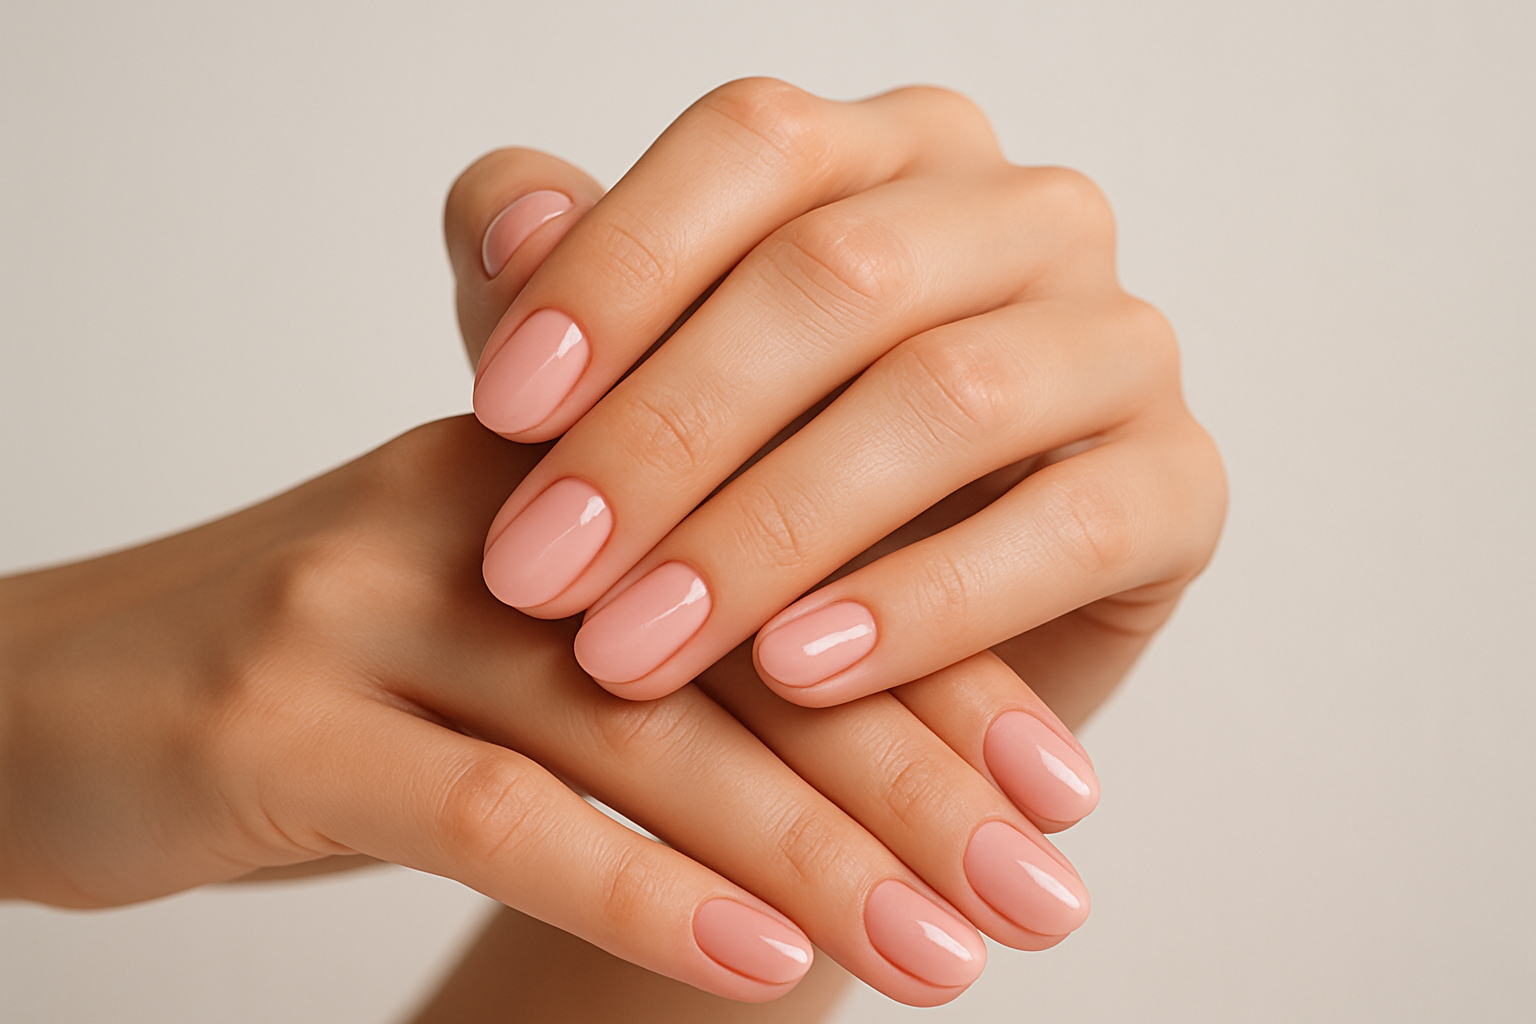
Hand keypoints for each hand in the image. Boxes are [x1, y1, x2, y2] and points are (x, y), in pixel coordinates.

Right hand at [0, 418, 1093, 1005]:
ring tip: (951, 955)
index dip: (933, 673)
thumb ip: (653, 666)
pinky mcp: (279, 713)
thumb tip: (854, 767)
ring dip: (813, 858)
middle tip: (1049, 888)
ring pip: (639, 731)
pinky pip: (496, 808)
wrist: (56, 694)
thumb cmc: (320, 684)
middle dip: (912, 778)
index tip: (1059, 784)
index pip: (787, 566)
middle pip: (742, 647)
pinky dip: (643, 893)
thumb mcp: (503, 643)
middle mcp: (484, 516)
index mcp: (559, 476)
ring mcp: (373, 603)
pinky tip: (766, 970)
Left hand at [457, 78, 1225, 709]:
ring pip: (950, 398)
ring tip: (640, 645)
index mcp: (889, 152)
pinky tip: (802, 675)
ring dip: (772, 532)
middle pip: (840, 276)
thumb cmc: (744, 483)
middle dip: (668, 433)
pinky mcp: (1179, 483)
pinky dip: (925, 607)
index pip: (754, 145)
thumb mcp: (626, 378)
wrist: (891, 645)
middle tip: (539, 573)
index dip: (616, 269)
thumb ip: (555, 279)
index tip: (495, 412)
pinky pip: (1070, 528)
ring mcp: (1116, 343)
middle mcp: (1017, 217)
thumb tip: (515, 219)